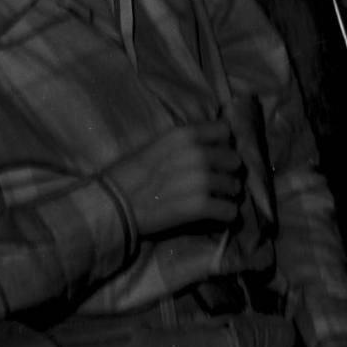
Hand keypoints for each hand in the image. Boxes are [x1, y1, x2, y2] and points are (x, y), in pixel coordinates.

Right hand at [101, 122, 244, 238]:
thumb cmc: (125, 177)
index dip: (222, 145)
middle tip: (218, 182)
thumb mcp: (152, 148)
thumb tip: (205, 148)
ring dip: (228, 195)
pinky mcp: (201, 206)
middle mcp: (196, 154)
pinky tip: (217, 216)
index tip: (216, 155)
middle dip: (228, 171)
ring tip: (217, 200)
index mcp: (182, 136)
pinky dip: (226, 215)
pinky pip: (230, 210)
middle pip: (234, 160)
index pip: (224, 130)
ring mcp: (201, 180)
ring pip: (235, 186)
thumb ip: (181, 146)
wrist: (111, 206)